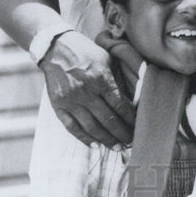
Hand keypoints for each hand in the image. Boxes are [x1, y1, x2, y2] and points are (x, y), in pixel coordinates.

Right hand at [40, 31, 134, 147]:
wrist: (56, 49)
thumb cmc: (88, 53)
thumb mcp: (108, 60)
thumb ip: (120, 80)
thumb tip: (134, 101)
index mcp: (101, 78)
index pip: (120, 106)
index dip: (131, 120)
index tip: (139, 128)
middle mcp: (86, 91)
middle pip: (108, 120)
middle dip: (121, 134)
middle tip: (130, 143)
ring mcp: (71, 100)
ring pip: (91, 127)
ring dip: (105, 140)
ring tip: (116, 147)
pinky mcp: (58, 105)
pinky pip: (72, 127)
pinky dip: (83, 138)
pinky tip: (94, 145)